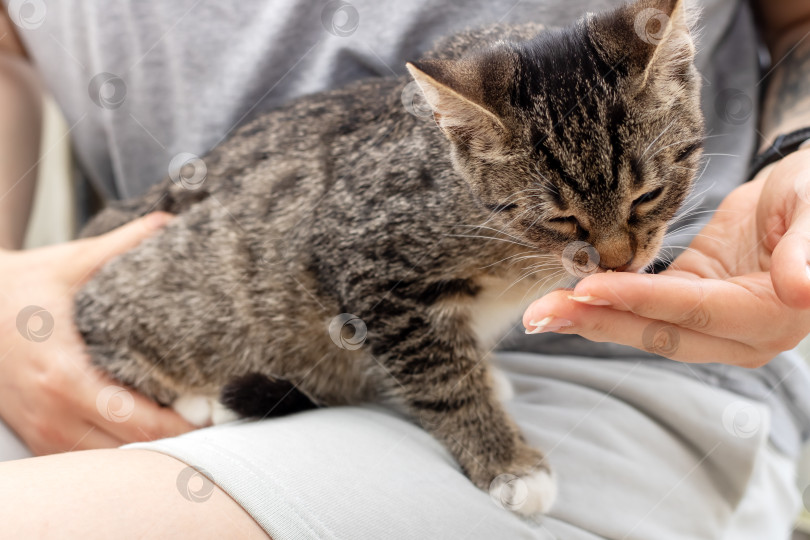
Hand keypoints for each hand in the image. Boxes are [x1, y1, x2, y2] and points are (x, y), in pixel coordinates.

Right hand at [0, 213, 193, 454]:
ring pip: (108, 462)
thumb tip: (168, 222)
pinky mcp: (35, 436)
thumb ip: (121, 245)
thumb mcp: (68, 263)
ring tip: (182, 422)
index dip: (183, 424)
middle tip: (209, 417)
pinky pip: (85, 459)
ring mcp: (41, 431)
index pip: (138, 422)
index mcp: (65, 377)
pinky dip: (117, 449)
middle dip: (174, 440)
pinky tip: (140, 427)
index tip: (213, 410)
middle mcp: (53, 414)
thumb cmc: (15, 289)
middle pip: (130, 450)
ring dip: (146, 448)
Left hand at [522, 149, 809, 366]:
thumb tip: (803, 291)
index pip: (694, 309)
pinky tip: (567, 301)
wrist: (807, 200)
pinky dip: (606, 307)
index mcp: (773, 313)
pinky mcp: (692, 306)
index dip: (639, 299)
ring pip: (646, 329)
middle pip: (661, 331)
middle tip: (541, 313)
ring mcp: (714, 326)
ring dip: (591, 320)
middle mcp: (743, 333)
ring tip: (541, 313)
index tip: (587, 288)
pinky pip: (645, 312)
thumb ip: (808, 249)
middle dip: (597, 321)